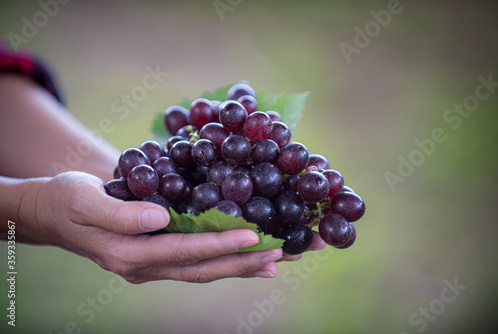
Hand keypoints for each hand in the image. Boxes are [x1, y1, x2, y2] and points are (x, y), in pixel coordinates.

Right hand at [18, 171, 285, 282]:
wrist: (51, 213)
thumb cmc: (64, 200)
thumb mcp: (83, 199)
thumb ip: (121, 213)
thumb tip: (162, 218)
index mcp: (127, 255)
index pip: (182, 251)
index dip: (218, 244)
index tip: (252, 235)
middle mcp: (143, 267)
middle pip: (201, 269)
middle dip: (243, 261)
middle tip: (280, 252)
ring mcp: (151, 265)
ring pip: (203, 270)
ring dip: (240, 266)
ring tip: (275, 261)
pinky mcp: (156, 256)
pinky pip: (195, 263)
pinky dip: (223, 261)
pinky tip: (247, 259)